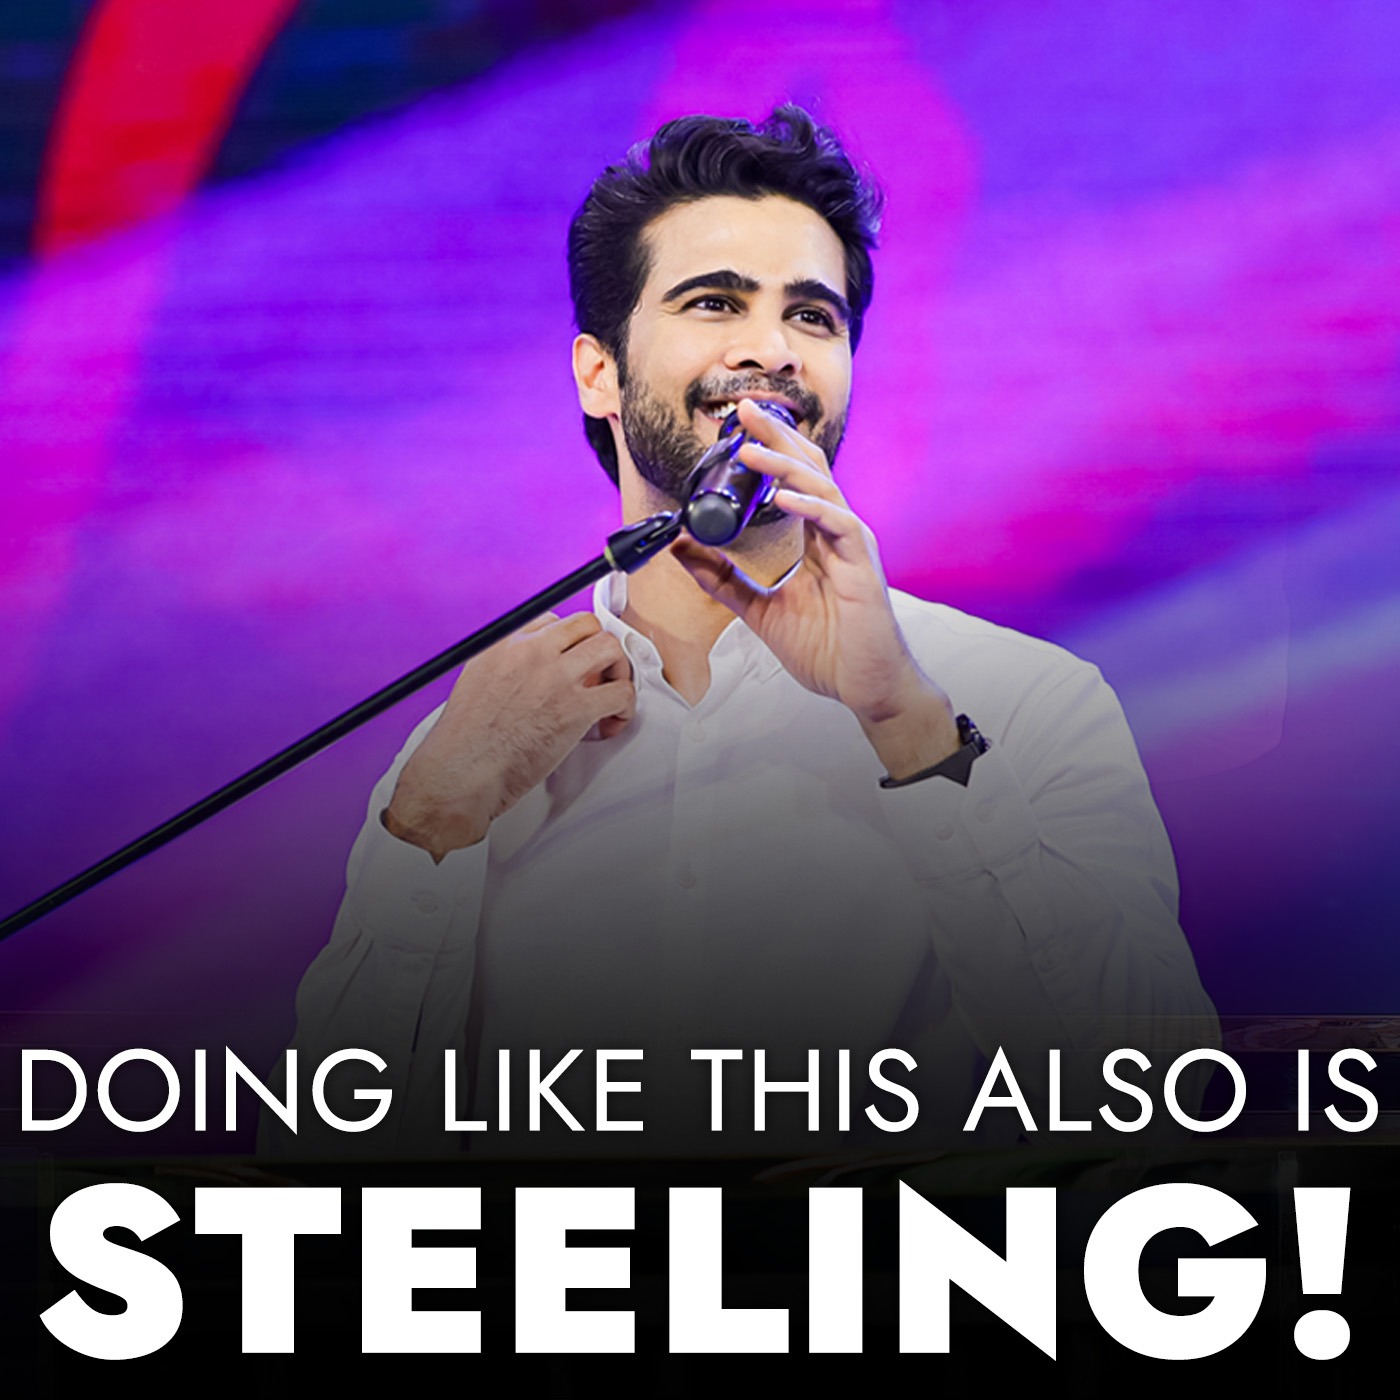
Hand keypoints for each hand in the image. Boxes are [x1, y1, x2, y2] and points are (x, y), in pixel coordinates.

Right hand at [384, 612, 634, 859]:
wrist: (461, 773)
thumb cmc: (464, 743)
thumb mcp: (475, 683)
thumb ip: (505, 667)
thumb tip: (530, 672)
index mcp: (505, 644)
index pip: (554, 622)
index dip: (570, 644)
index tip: (574, 663)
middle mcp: (531, 653)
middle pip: (587, 626)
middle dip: (598, 648)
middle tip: (599, 675)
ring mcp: (555, 678)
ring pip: (610, 649)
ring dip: (619, 671)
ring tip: (610, 695)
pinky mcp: (575, 709)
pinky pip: (621, 693)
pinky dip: (625, 708)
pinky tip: (611, 722)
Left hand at [671, 399, 959, 777]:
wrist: (864, 685)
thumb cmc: (825, 648)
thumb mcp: (758, 609)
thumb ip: (721, 579)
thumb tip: (681, 549)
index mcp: (815, 536)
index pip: (793, 477)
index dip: (768, 447)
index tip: (735, 425)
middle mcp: (835, 530)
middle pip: (808, 467)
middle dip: (776, 435)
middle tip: (744, 408)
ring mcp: (851, 544)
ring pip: (820, 487)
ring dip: (784, 465)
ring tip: (749, 448)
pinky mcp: (862, 565)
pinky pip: (838, 523)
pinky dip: (810, 507)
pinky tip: (785, 498)